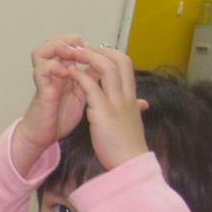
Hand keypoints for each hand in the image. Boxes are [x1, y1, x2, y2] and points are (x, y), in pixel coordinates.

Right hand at [12, 34, 88, 174]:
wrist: (44, 137)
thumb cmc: (60, 118)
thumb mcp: (83, 95)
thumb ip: (93, 80)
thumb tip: (112, 68)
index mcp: (65, 71)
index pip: (68, 45)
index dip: (81, 42)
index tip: (94, 48)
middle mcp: (52, 72)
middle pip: (53, 42)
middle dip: (68, 40)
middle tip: (82, 45)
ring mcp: (45, 80)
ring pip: (42, 51)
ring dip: (57, 49)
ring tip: (72, 54)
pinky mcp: (41, 90)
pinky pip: (42, 70)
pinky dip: (53, 67)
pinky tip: (66, 72)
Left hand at [63, 45, 149, 169]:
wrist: (130, 164)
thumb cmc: (128, 147)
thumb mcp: (133, 123)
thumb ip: (135, 110)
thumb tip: (143, 105)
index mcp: (131, 97)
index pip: (126, 64)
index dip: (110, 54)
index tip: (94, 52)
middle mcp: (126, 96)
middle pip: (118, 60)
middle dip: (98, 50)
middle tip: (79, 46)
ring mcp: (116, 103)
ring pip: (105, 68)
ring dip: (87, 57)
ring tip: (71, 53)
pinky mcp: (103, 113)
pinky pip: (91, 87)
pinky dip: (79, 76)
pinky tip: (68, 72)